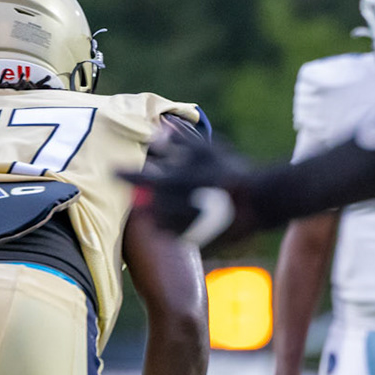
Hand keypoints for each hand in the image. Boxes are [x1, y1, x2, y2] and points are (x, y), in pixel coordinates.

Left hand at [122, 131, 260, 249]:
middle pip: (149, 208)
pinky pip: (180, 238)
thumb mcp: (207, 150)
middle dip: (141, 202)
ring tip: (154, 214)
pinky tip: (175, 226)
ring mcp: (189, 228)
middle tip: (136, 199)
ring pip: (162, 226)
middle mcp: (179, 207)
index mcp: (178, 183)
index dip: (126, 175)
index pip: (143, 179)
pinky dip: (174, 232)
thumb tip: (157, 131)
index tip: (113, 171)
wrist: (261, 201)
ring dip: (156, 219)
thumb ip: (179, 142)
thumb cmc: (233, 171)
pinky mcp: (200, 242)